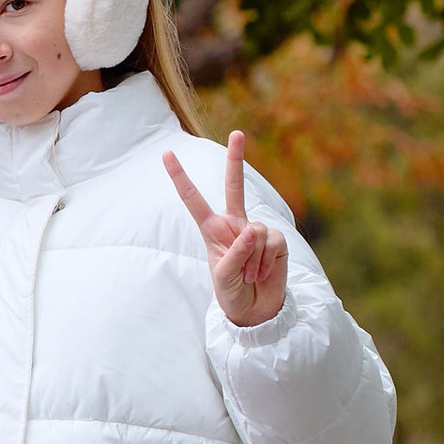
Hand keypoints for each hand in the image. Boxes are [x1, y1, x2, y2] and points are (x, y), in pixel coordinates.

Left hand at [164, 131, 287, 328]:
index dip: (180, 178)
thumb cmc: (231, 293)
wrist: (255, 311)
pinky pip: (272, 243)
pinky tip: (262, 273)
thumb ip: (235, 255)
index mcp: (212, 229)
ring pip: (256, 231)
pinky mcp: (277, 240)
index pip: (193, 199)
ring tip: (248, 275)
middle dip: (237, 159)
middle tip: (237, 132)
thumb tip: (252, 232)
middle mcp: (234, 224)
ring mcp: (257, 231)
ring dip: (252, 259)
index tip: (166, 154)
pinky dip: (266, 262)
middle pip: (235, 186)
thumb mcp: (223, 277)